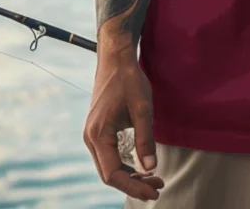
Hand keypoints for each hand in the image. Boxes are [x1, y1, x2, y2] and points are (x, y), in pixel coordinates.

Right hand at [83, 56, 164, 201]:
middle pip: (109, 174)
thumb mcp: (143, 108)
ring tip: (154, 178)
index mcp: (98, 134)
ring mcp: (93, 134)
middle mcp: (91, 137)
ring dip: (130, 175)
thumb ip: (145, 139)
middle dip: (134, 183)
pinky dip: (125, 164)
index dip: (133, 186)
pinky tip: (141, 165)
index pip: (113, 174)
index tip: (154, 191)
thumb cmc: (129, 79)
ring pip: (109, 166)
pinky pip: (109, 155)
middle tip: (158, 186)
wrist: (115, 58)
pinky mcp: (99, 130)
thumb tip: (150, 167)